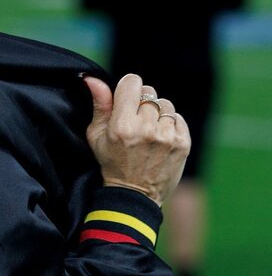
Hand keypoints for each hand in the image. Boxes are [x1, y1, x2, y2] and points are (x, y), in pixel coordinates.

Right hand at [84, 73, 190, 205]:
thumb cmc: (111, 163)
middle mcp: (146, 129)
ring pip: (165, 104)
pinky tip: (160, 140)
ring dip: (157, 115)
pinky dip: (170, 125)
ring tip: (149, 133)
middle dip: (142, 104)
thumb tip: (93, 79)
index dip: (128, 89)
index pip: (133, 82)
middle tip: (135, 124)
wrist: (134, 196)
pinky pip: (178, 118)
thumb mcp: (96, 136)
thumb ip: (99, 105)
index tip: (125, 101)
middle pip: (149, 93)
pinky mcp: (182, 143)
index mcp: (122, 126)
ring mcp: (167, 136)